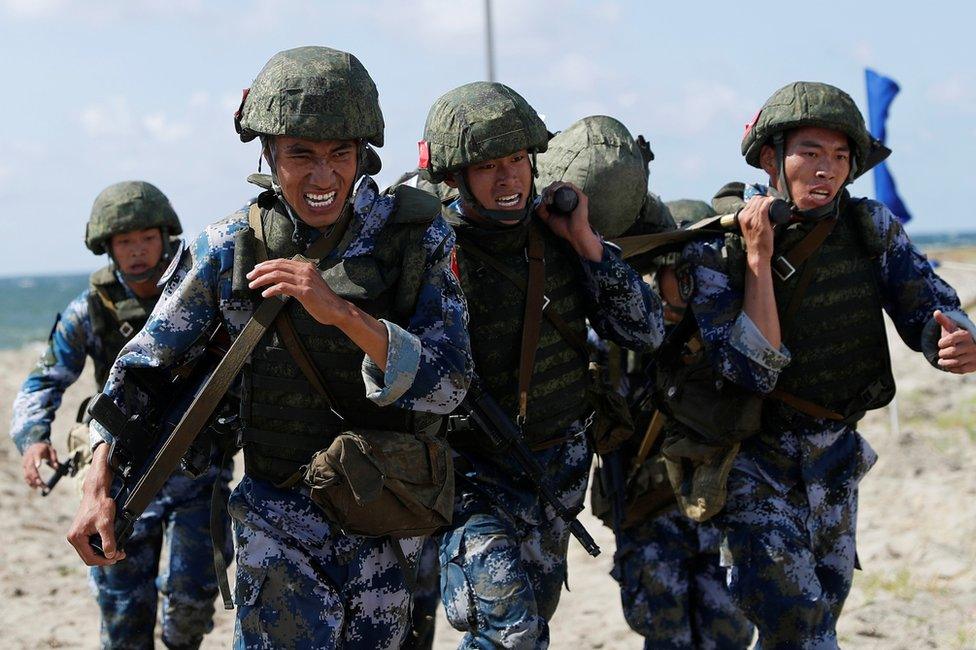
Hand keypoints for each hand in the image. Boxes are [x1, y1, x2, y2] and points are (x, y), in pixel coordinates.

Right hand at [22, 442, 57, 488]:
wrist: (32, 444)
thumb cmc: (44, 448)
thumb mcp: (51, 450)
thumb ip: (54, 458)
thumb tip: (57, 468)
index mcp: (36, 452)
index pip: (36, 456)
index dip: (37, 461)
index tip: (38, 466)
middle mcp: (29, 458)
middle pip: (31, 468)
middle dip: (36, 477)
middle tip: (42, 484)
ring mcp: (25, 463)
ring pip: (27, 474)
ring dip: (33, 482)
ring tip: (42, 488)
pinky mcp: (24, 468)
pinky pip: (26, 476)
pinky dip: (30, 482)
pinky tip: (35, 487)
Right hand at [67, 445, 124, 565]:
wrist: (97, 493)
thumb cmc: (100, 506)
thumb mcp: (106, 524)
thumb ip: (108, 541)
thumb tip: (111, 555)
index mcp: (76, 538)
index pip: (90, 558)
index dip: (105, 560)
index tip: (117, 556)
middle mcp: (74, 538)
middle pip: (90, 556)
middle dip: (105, 557)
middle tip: (120, 554)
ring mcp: (77, 535)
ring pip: (91, 551)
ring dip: (104, 552)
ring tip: (118, 550)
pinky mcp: (82, 531)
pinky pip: (91, 544)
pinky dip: (102, 545)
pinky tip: (112, 543)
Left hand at [247, 259, 352, 326]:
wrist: (337, 309)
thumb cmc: (323, 300)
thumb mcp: (309, 284)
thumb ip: (297, 279)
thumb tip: (279, 279)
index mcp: (306, 267)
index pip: (281, 261)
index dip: (266, 264)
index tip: (255, 269)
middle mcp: (305, 270)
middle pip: (277, 266)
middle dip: (260, 270)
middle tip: (249, 277)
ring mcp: (305, 280)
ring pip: (277, 275)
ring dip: (262, 280)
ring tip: (253, 285)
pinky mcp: (304, 291)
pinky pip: (283, 287)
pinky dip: (271, 290)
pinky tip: (264, 294)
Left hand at [535, 182, 602, 261]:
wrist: (575, 234)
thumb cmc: (564, 229)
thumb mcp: (548, 219)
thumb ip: (541, 212)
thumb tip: (538, 202)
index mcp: (563, 202)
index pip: (553, 191)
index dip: (545, 192)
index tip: (541, 198)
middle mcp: (570, 197)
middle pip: (556, 186)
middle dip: (548, 189)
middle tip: (544, 196)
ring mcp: (575, 196)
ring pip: (562, 184)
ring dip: (552, 187)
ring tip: (548, 194)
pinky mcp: (580, 196)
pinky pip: (569, 186)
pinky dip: (560, 185)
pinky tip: (553, 191)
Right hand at [738, 195, 776, 267]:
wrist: (757, 253)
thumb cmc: (756, 241)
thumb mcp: (750, 227)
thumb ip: (753, 219)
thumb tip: (764, 212)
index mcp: (741, 216)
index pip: (751, 200)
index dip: (761, 198)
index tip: (767, 200)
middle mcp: (745, 217)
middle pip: (756, 199)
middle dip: (765, 198)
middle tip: (773, 202)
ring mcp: (752, 219)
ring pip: (760, 202)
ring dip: (769, 200)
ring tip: (775, 202)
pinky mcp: (760, 223)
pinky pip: (764, 208)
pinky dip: (769, 202)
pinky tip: (773, 201)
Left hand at [934, 310, 975, 372]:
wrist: (967, 347)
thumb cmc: (955, 336)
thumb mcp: (950, 328)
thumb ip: (944, 321)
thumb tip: (936, 312)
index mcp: (966, 334)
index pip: (951, 339)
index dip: (942, 343)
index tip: (940, 343)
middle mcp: (972, 345)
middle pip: (952, 352)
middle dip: (942, 353)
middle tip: (941, 353)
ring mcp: (974, 356)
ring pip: (955, 362)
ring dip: (945, 362)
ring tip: (941, 361)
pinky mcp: (974, 366)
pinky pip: (961, 370)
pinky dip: (952, 369)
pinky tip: (949, 366)